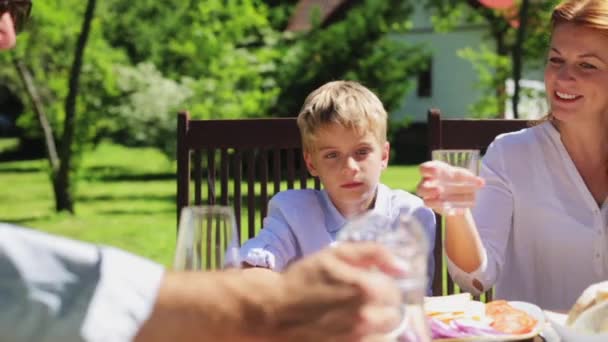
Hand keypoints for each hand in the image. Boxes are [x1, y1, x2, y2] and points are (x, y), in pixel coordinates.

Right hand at [270, 243, 403, 341]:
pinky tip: (348, 329)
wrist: (272, 310)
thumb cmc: (303, 278)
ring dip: (377, 327)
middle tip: (364, 303)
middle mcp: (365, 318)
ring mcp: (356, 340)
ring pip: (384, 335)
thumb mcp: (336, 254)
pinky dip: (365, 337)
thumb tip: (403, 267)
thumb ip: (374, 253)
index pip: (395, 292)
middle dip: (383, 308)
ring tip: (357, 319)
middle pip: (393, 317)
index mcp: (366, 290)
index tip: (371, 286)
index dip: (384, 287)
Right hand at [417, 160, 484, 214]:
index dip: (428, 169)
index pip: (425, 169)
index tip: (435, 171)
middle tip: (439, 190)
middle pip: (421, 186)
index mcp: (435, 170)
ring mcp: (428, 194)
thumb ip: (471, 179)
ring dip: (433, 199)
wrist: (459, 192)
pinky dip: (440, 206)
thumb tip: (481, 183)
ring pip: (424, 198)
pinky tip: (451, 208)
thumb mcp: (465, 176)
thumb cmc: (459, 179)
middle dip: (429, 189)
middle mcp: (428, 182)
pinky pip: (432, 206)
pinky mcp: (432, 203)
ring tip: (443, 199)